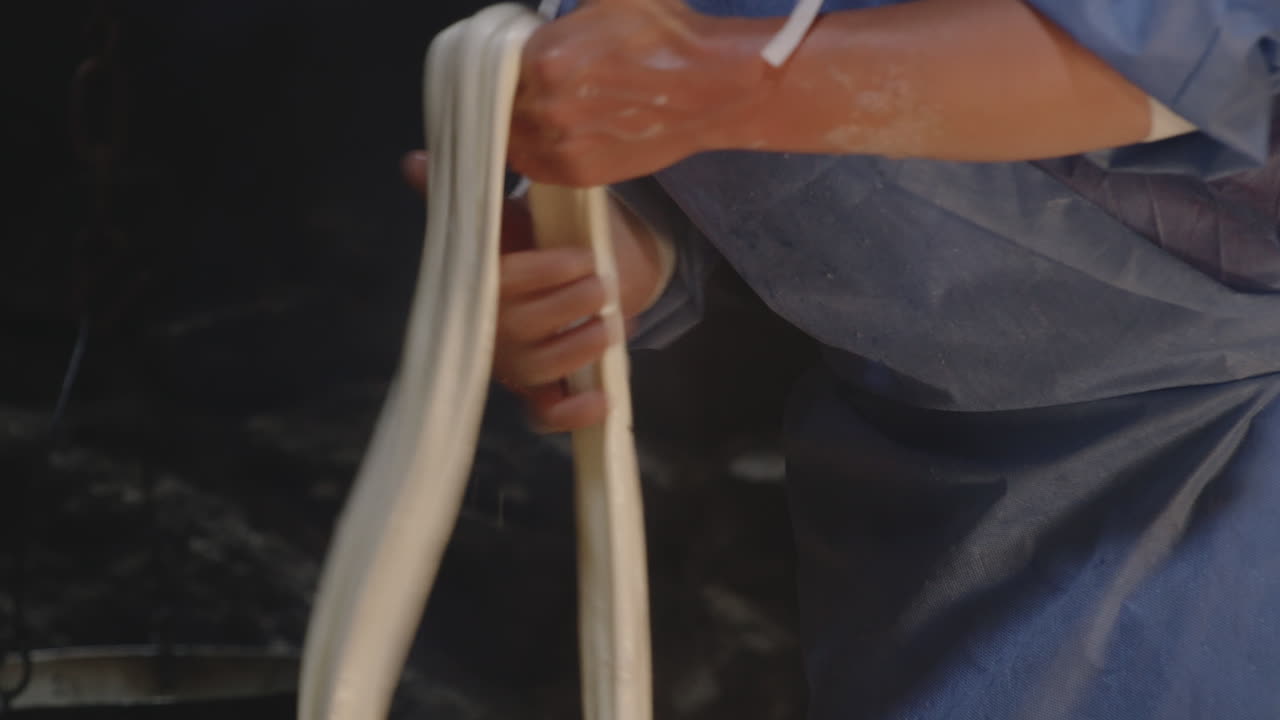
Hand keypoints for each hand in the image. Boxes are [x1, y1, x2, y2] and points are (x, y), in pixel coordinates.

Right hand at [402, 150, 666, 431]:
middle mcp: (489, 330)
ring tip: (610, 326)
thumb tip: (411, 160)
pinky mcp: (536, 394)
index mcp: (482, 285)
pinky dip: (573, 415)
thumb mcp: (505, 219)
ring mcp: (513, 366)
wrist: (566, 280)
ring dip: (579, 349)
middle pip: (520, 330)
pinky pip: (545, 417)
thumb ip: (467, 195)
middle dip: (568, 306)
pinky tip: (604, 399)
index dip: (542, 273)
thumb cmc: (530, 248)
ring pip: (537, 371)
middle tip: (603, 284)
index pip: (502, 282)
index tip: (581, 257)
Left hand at [510, 0, 766, 186]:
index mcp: (543, 59)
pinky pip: (535, 168)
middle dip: (515, 96)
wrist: (711, 86)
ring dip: (522, 127)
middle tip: (534, 89)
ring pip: (515, 139)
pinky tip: (552, 137)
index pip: (495, 69)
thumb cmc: (666, 36)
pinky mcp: (581, 174)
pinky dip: (537, 153)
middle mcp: (547, 107)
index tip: (517, 66)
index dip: (505, 67)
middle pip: (502, 106)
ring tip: (542, 115)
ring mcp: (562, 146)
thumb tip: (554, 11)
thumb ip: (568, 5)